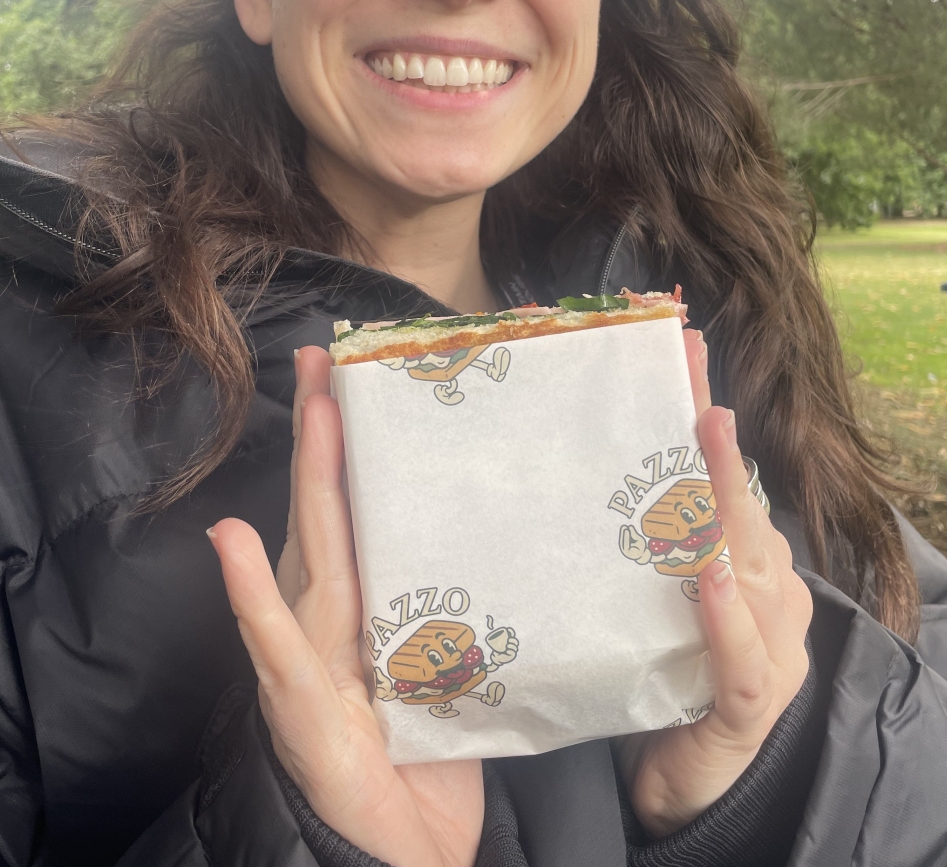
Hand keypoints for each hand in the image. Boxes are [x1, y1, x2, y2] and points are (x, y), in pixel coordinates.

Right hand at [208, 346, 482, 866]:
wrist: (401, 851)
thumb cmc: (427, 757)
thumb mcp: (449, 668)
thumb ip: (453, 604)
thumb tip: (488, 532)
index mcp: (370, 604)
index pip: (359, 508)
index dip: (356, 443)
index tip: (366, 372)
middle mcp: (334, 617)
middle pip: (328, 510)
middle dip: (326, 435)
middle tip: (324, 357)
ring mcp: (311, 655)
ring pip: (310, 551)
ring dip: (308, 479)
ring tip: (312, 411)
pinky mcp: (299, 705)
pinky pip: (277, 640)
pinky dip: (250, 589)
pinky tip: (230, 538)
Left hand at [614, 330, 812, 837]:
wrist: (687, 787)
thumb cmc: (667, 679)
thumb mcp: (652, 595)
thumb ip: (644, 536)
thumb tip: (581, 461)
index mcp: (744, 560)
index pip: (723, 476)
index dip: (705, 411)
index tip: (681, 343)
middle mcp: (768, 591)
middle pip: (739, 504)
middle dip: (715, 439)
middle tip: (692, 371)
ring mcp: (771, 646)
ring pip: (749, 566)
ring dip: (724, 504)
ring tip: (707, 439)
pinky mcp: (749, 707)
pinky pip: (740, 657)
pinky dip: (725, 617)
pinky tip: (706, 578)